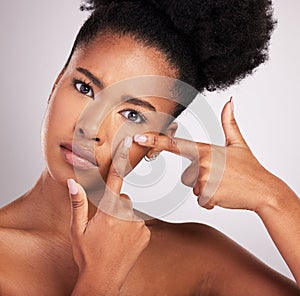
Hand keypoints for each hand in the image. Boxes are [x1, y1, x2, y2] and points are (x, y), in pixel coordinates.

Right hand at [67, 137, 150, 294]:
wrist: (103, 280)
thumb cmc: (87, 255)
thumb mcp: (77, 229)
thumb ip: (77, 203)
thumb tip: (72, 183)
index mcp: (108, 211)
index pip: (115, 178)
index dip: (121, 158)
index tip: (127, 142)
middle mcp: (127, 215)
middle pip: (122, 199)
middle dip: (114, 206)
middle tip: (104, 225)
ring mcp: (139, 225)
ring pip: (130, 211)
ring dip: (122, 218)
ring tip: (112, 236)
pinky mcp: (146, 233)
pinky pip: (138, 222)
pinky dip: (131, 227)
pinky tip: (123, 241)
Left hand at [134, 99, 282, 211]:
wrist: (264, 190)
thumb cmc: (250, 168)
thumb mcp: (238, 143)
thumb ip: (229, 122)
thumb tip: (229, 101)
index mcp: (205, 149)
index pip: (174, 144)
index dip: (154, 140)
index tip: (137, 138)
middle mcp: (201, 163)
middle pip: (187, 176)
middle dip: (201, 178)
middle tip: (222, 176)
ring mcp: (203, 179)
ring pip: (194, 188)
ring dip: (207, 189)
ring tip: (224, 184)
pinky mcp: (207, 195)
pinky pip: (201, 200)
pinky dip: (211, 199)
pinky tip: (224, 194)